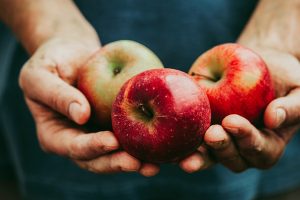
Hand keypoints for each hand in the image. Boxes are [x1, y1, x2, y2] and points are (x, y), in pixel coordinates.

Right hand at [19, 37, 158, 176]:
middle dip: (117, 163)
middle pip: (97, 159)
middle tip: (139, 163)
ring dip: (135, 160)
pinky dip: (144, 142)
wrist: (72, 52)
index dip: (92, 147)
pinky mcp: (114, 124)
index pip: (73, 147)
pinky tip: (161, 144)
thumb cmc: (51, 61)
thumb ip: (56, 95)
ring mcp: (97, 133)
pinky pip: (129, 135)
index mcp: (55, 135)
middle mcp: (78, 139)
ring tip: (154, 165)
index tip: (111, 141)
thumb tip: (81, 115)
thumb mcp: (39, 75)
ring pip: (116, 153)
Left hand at [180, 47, 299, 172]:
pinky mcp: (202, 130)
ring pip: (209, 157)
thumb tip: (273, 119)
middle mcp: (243, 147)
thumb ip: (292, 107)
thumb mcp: (298, 90)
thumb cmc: (282, 78)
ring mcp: (221, 141)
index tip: (233, 122)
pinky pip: (191, 142)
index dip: (247, 140)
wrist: (258, 65)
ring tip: (185, 155)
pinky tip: (170, 143)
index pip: (260, 150)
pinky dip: (181, 146)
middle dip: (222, 148)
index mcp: (268, 143)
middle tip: (211, 134)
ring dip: (198, 156)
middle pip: (233, 159)